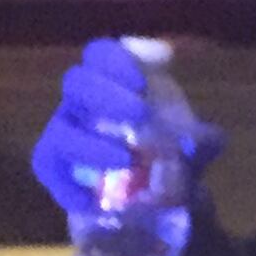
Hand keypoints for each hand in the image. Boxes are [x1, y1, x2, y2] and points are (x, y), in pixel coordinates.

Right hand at [28, 40, 223, 222]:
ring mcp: (64, 134)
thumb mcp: (192, 145)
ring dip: (92, 145)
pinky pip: (49, 171)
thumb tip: (206, 140)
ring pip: (61, 131)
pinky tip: (94, 200)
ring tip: (126, 160)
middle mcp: (83, 102)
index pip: (102, 54)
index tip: (143, 79)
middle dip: (106, 94)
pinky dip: (69, 187)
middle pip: (77, 82)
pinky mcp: (54, 168)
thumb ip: (202, 139)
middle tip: (140, 113)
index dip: (116, 59)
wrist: (148, 199)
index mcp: (113, 82)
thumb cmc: (165, 152)